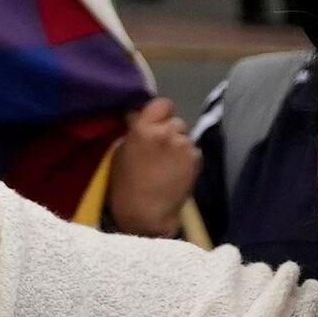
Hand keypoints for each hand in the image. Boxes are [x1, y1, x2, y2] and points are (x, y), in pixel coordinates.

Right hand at [99, 98, 197, 238]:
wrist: (144, 212)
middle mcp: (167, 132)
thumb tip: (142, 120)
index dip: (161, 112)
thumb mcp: (121, 152)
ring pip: (185, 136)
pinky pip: (192, 151)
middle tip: (161, 148)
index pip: (162, 104)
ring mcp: (184, 145)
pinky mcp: (196, 159)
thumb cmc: (125, 185)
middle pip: (176, 121)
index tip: (157, 122)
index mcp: (144, 128)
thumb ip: (136, 133)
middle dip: (170, 131)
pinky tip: (177, 171)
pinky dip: (187, 158)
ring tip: (168, 163)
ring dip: (179, 145)